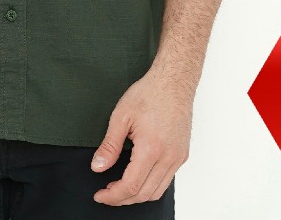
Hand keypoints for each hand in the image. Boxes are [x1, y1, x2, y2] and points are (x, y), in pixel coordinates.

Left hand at [89, 67, 192, 205]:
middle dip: (122, 199)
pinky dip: (151, 185)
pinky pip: (166, 180)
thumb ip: (109, 145)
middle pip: (144, 194)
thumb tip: (98, 166)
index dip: (113, 196)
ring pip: (157, 191)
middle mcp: (168, 157)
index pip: (130, 186)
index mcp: (151, 148)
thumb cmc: (149, 93)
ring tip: (120, 187)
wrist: (173, 81)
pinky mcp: (182, 154)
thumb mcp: (121, 116)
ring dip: (137, 195)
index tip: (100, 195)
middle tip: (106, 193)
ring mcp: (178, 157)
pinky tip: (138, 176)